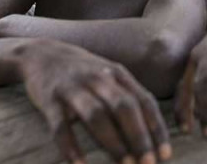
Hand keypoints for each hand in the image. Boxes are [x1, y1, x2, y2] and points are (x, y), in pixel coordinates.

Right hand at [20, 40, 170, 163]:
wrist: (41, 54)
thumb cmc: (83, 72)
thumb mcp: (109, 76)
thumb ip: (128, 98)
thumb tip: (151, 136)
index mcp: (117, 74)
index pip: (144, 100)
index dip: (156, 127)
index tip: (165, 153)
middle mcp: (98, 78)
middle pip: (123, 107)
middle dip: (138, 136)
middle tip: (148, 163)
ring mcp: (73, 87)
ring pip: (96, 115)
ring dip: (112, 142)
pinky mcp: (49, 99)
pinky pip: (60, 125)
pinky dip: (70, 146)